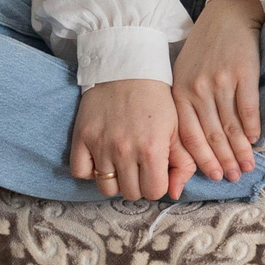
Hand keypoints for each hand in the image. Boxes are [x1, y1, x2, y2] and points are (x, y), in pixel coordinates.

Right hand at [68, 78, 195, 200]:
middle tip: (140, 168)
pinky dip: (90, 171)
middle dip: (139, 184)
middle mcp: (124, 150)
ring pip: (106, 188)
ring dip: (116, 181)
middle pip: (131, 193)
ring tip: (122, 165)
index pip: (154, 191)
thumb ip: (184, 162)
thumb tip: (176, 194)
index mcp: (152, 149)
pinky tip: (101, 159)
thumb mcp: (178, 129)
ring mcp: (100, 145)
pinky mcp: (81, 138)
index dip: (158, 185)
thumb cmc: (158, 100)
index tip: (157, 172)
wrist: (128, 71)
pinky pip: (80, 172)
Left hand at [172, 0, 263, 179]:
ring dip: (241, 150)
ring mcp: (221, 82)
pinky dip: (253, 127)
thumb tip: (197, 141)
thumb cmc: (205, 48)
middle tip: (234, 178)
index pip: (189, 137)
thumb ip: (186, 104)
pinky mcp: (244, 73)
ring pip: (231, 127)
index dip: (202, 160)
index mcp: (180, 93)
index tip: (213, 176)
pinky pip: (248, 109)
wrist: (227, 15)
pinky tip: (257, 139)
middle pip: (211, 136)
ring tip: (248, 165)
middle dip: (224, 161)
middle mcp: (198, 90)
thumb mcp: (185, 74)